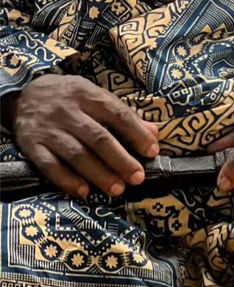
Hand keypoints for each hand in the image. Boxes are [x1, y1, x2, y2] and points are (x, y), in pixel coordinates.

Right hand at [7, 75, 158, 198]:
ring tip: (117, 189)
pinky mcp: (31, 145)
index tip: (152, 152)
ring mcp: (49, 129)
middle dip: (120, 159)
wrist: (24, 95)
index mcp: (88, 95)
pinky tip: (84, 191)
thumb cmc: (70, 97)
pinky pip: (49, 165)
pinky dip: (67, 179)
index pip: (118, 114)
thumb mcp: (95, 96)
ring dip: (99, 174)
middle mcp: (69, 111)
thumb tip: (155, 132)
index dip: (137, 133)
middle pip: (98, 138)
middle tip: (137, 178)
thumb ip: (124, 114)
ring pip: (76, 154)